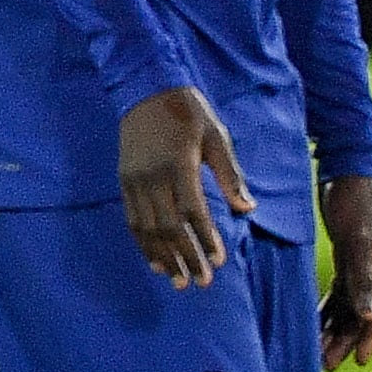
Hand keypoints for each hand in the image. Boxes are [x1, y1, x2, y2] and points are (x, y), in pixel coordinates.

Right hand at [119, 84, 251, 288]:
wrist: (144, 89)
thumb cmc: (188, 112)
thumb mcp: (217, 137)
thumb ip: (230, 175)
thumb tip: (247, 208)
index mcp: (179, 165)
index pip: (193, 212)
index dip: (206, 239)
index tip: (218, 262)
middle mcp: (153, 177)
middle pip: (169, 227)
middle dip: (186, 257)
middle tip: (201, 283)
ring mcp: (134, 181)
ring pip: (147, 228)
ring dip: (163, 257)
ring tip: (177, 280)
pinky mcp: (124, 181)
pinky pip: (132, 219)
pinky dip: (142, 243)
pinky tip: (154, 260)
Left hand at [319, 171, 371, 367]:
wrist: (347, 171)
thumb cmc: (355, 202)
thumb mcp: (357, 239)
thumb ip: (361, 276)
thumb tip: (369, 316)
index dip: (371, 337)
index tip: (358, 361)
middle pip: (364, 314)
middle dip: (347, 340)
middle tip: (328, 365)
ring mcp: (364, 265)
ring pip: (351, 306)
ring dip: (335, 328)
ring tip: (318, 353)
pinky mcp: (348, 258)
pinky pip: (340, 292)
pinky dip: (328, 309)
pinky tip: (314, 324)